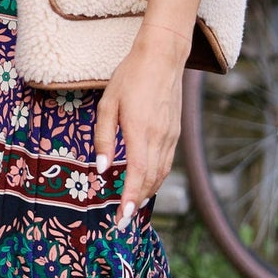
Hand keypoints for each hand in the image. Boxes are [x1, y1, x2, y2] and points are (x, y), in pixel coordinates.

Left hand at [93, 22, 192, 228]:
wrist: (163, 57)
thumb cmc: (130, 77)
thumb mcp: (107, 104)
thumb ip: (104, 139)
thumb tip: (101, 169)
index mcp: (140, 131)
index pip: (137, 174)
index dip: (129, 198)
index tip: (121, 218)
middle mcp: (160, 137)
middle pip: (151, 179)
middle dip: (136, 202)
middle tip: (122, 220)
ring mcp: (171, 135)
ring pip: (161, 173)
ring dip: (147, 192)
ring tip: (132, 206)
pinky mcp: (175, 132)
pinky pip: (167, 162)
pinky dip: (156, 177)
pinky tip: (146, 182)